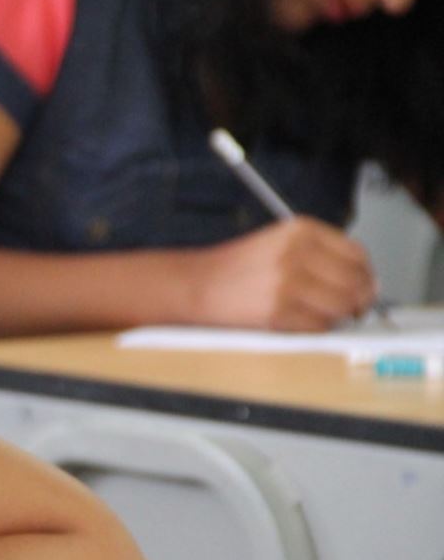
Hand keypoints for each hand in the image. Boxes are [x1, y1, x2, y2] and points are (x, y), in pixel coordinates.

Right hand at [189, 217, 377, 330]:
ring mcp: (288, 282)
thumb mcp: (280, 244)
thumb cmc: (237, 269)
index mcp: (301, 230)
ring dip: (336, 316)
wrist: (195, 284)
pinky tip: (299, 321)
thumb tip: (364, 283)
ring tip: (319, 314)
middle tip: (350, 308)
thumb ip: (320, 255)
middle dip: (358, 300)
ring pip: (341, 307)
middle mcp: (297, 252)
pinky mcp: (278, 310)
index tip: (362, 286)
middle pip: (355, 282)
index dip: (365, 275)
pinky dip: (315, 329)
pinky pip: (318, 326)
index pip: (357, 254)